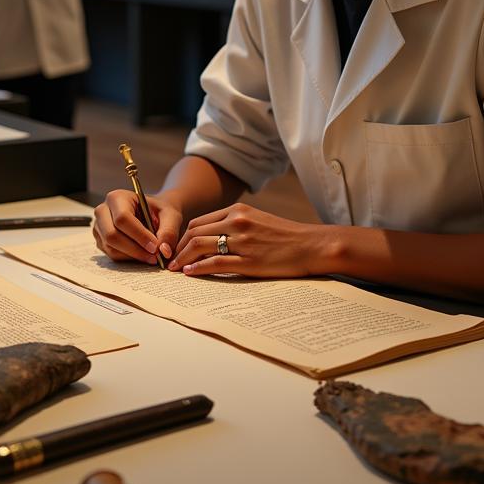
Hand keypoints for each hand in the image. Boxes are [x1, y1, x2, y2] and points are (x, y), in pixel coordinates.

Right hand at [93, 189, 182, 264]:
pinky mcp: (100, 240)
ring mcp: (99, 226)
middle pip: (112, 235)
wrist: (153, 214)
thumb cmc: (159, 211)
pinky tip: (142, 255)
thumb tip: (164, 251)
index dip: (139, 235)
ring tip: (151, 257)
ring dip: (132, 256)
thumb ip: (169, 231)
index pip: (122, 218)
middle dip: (134, 249)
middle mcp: (103, 210)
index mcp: (118, 197)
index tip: (155, 247)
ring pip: (110, 247)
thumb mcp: (170, 216)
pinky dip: (128, 258)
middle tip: (154, 256)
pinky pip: (111, 254)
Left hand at [169, 203, 326, 277]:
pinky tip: (190, 273)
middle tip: (170, 261)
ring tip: (175, 269)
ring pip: (200, 246)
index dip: (183, 236)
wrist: (312, 245)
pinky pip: (215, 263)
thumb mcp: (259, 221)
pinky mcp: (248, 261)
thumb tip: (215, 238)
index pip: (200, 222)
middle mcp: (237, 222)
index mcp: (239, 211)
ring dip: (182, 259)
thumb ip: (237, 225)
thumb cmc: (288, 236)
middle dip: (177, 248)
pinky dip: (198, 268)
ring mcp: (242, 242)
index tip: (178, 249)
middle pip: (194, 233)